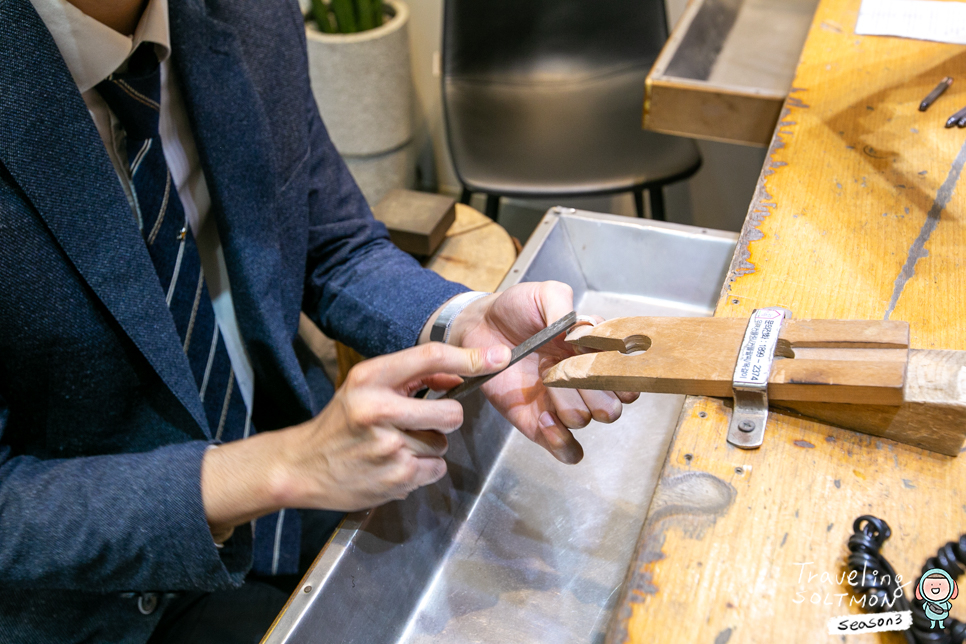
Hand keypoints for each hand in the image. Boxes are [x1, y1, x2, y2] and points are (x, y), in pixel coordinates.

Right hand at [201, 342, 509, 532]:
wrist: (302, 466)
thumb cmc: (341, 422)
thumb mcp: (366, 386)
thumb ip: (410, 378)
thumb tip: (459, 374)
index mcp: (370, 378)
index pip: (431, 357)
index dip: (470, 358)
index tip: (498, 357)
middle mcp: (379, 410)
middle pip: (450, 412)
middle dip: (445, 418)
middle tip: (421, 421)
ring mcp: (388, 448)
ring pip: (442, 445)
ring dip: (428, 447)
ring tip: (395, 447)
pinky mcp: (395, 479)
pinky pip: (434, 470)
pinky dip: (421, 469)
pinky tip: (393, 465)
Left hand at [446, 282, 638, 463]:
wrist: (481, 327)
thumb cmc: (517, 308)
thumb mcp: (544, 294)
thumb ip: (565, 307)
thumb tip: (583, 333)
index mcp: (595, 354)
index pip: (627, 377)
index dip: (617, 373)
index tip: (593, 358)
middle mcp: (584, 383)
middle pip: (612, 407)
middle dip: (591, 392)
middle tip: (564, 369)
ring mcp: (563, 404)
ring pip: (585, 420)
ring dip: (566, 404)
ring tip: (543, 382)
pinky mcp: (540, 424)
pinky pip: (566, 450)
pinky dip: (559, 439)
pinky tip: (543, 416)